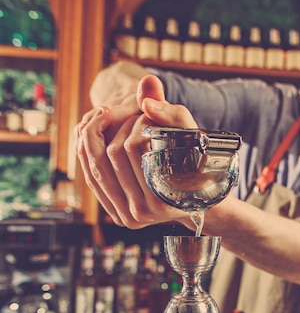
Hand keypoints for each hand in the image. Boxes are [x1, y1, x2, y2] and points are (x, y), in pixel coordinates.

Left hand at [75, 75, 198, 228]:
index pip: (133, 146)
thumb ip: (172, 114)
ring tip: (113, 120)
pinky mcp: (115, 213)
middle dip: (117, 125)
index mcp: (162, 198)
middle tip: (130, 114)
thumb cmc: (199, 163)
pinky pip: (92, 178)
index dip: (135, 121)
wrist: (199, 198)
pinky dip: (89, 152)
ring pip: (96, 165)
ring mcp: (126, 216)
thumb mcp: (192, 136)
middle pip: (111, 155)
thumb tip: (146, 96)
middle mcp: (141, 213)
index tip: (144, 112)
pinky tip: (97, 134)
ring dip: (99, 135)